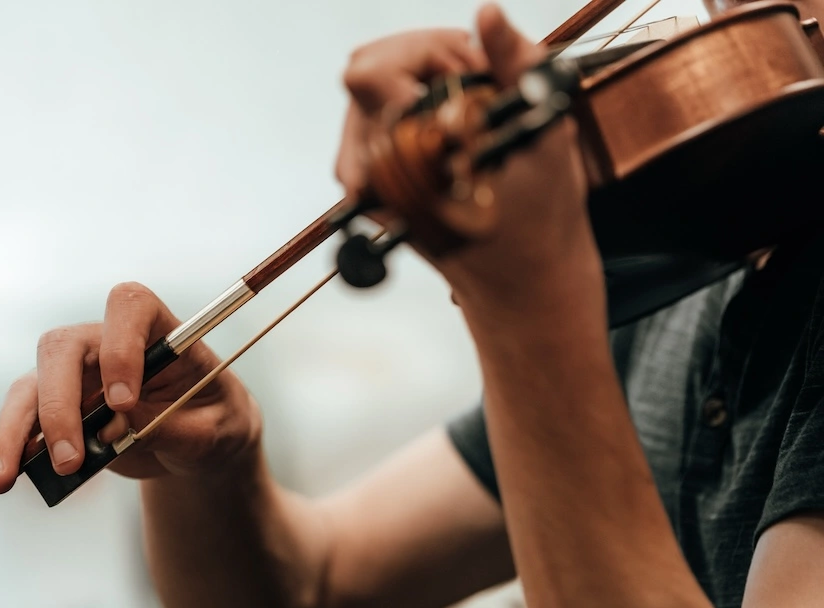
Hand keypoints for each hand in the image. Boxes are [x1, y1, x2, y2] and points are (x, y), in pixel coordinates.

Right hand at [0, 282, 262, 496]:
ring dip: (12, 434)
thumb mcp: (217, 431)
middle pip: (60, 350)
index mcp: (155, 330)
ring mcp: (72, 378)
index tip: (125, 401)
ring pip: (28, 390)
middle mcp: (103, 346)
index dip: (120, 345)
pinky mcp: (53, 413)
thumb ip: (178, 427)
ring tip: (3, 481)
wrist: (198, 445)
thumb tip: (127, 426)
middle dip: (57, 406)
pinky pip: (16, 426)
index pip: (128, 307)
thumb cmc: (213, 422)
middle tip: (67, 460)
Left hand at [338, 4, 601, 323]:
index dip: (426, 52)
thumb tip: (487, 15)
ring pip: (373, 87)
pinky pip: (378, 113)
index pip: (369, 69)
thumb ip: (514, 64)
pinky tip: (460, 128)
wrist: (522, 284)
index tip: (472, 72)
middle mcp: (367, 169)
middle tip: (482, 86)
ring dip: (426, 82)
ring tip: (476, 110)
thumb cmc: (539, 219)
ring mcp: (363, 178)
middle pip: (370, 68)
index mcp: (400, 157)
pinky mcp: (369, 181)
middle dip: (430, 61)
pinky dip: (420, 104)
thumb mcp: (540, 133)